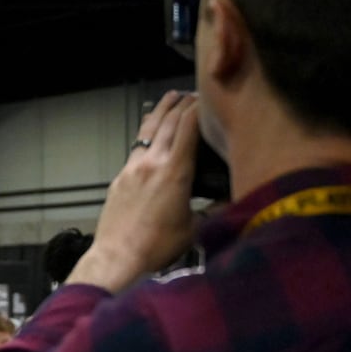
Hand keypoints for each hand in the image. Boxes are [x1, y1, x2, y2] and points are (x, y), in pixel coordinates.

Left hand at [71, 90, 199, 291]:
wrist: (117, 257)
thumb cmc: (155, 247)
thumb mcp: (195, 229)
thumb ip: (215, 210)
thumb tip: (233, 200)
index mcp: (174, 172)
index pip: (188, 126)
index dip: (199, 108)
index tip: (209, 99)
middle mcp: (152, 162)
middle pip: (168, 121)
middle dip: (182, 104)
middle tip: (195, 94)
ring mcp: (133, 168)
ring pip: (148, 129)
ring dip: (162, 111)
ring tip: (171, 98)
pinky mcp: (120, 177)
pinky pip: (137, 146)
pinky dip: (148, 133)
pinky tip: (152, 133)